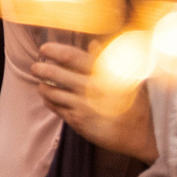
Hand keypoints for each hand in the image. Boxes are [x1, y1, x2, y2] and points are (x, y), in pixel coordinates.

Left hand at [32, 42, 157, 161]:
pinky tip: (50, 97)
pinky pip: (55, 107)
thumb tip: (92, 44)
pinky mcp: (78, 121)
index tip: (44, 48)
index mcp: (102, 73)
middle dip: (41, 68)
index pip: (72, 57)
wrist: (141, 133)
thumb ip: (105, 61)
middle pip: (56, 73)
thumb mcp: (126, 77)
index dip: (55, 51)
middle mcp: (90, 88)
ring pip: (51, 91)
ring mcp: (82, 105)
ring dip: (43, 85)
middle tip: (35, 67)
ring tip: (42, 83)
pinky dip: (49, 100)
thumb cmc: (135, 102)